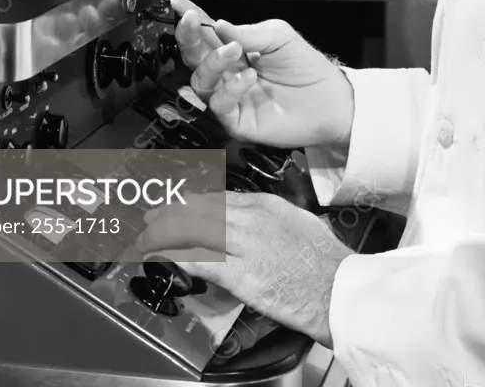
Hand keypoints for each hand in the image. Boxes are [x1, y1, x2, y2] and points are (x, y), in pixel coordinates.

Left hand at [136, 191, 351, 347]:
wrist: (337, 287)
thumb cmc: (324, 260)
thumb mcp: (298, 221)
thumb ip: (270, 217)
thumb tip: (249, 219)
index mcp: (266, 204)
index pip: (218, 198)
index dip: (192, 202)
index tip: (178, 205)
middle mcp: (252, 218)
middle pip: (201, 210)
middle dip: (171, 213)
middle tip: (152, 217)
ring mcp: (245, 244)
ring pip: (195, 230)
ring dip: (166, 232)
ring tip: (148, 236)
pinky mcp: (242, 273)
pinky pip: (201, 260)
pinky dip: (176, 254)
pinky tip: (159, 254)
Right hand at [171, 0, 354, 147]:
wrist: (328, 100)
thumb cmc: (305, 67)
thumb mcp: (280, 36)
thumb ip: (249, 32)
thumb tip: (219, 25)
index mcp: (236, 49)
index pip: (207, 33)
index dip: (191, 20)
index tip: (177, 4)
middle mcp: (228, 72)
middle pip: (195, 56)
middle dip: (188, 37)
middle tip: (190, 21)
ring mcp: (230, 96)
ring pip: (201, 81)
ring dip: (212, 62)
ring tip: (234, 51)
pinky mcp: (237, 120)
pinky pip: (219, 105)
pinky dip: (230, 89)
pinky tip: (248, 78)